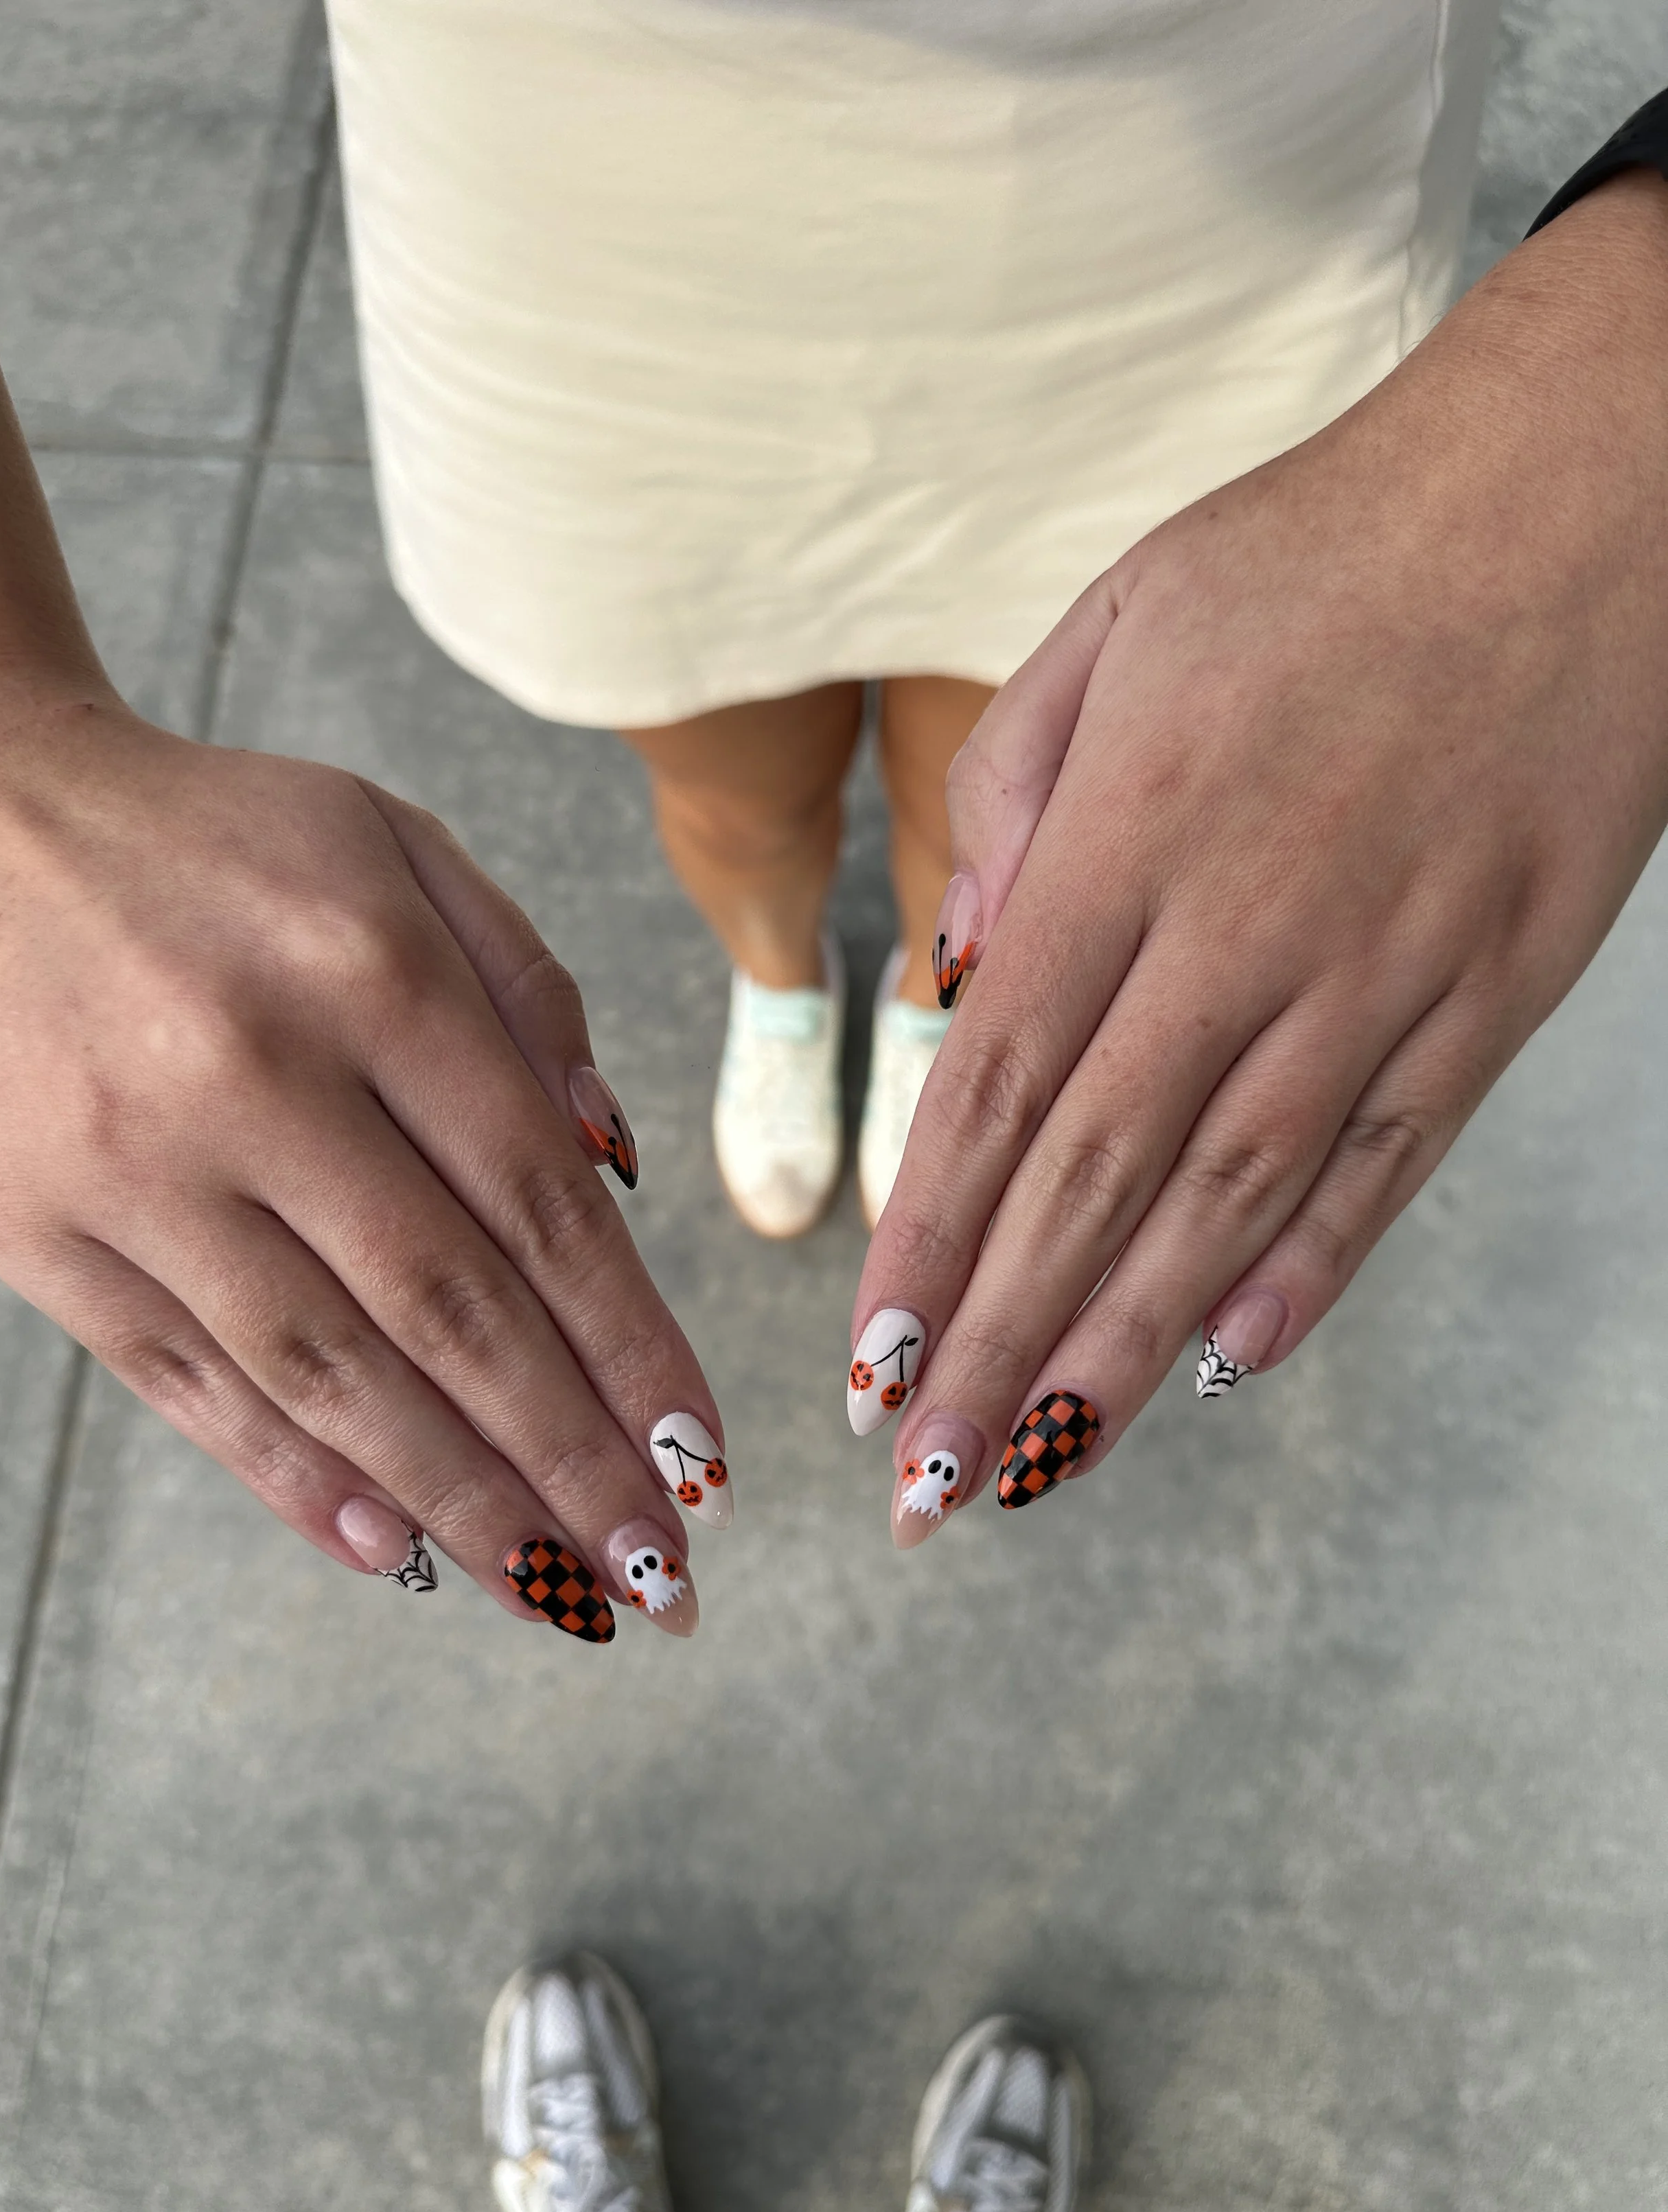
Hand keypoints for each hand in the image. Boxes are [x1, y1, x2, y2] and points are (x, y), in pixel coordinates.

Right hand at [0, 690, 725, 1639]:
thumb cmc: (211, 842)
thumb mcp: (393, 846)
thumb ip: (527, 989)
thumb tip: (614, 1165)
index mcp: (371, 972)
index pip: (539, 1204)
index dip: (632, 1349)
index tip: (702, 1458)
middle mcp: (257, 1077)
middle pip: (451, 1315)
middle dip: (571, 1463)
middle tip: (659, 1574)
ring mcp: (135, 1165)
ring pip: (326, 1376)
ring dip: (459, 1502)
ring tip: (559, 1593)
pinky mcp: (32, 1226)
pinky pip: (185, 1383)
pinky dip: (293, 1479)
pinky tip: (396, 1551)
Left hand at [854, 168, 1667, 1539]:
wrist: (1580, 490)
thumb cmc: (1321, 549)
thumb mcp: (1117, 624)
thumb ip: (1014, 803)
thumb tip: (960, 973)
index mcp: (1130, 837)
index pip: (991, 1089)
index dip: (923, 1245)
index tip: (865, 1366)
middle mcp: (1246, 928)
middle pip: (1092, 1182)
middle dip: (994, 1347)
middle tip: (923, 1486)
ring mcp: (1382, 971)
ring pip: (1228, 1204)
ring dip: (1126, 1352)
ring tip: (1041, 1469)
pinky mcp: (1496, 991)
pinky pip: (1388, 1164)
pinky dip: (1309, 1276)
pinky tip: (1232, 1369)